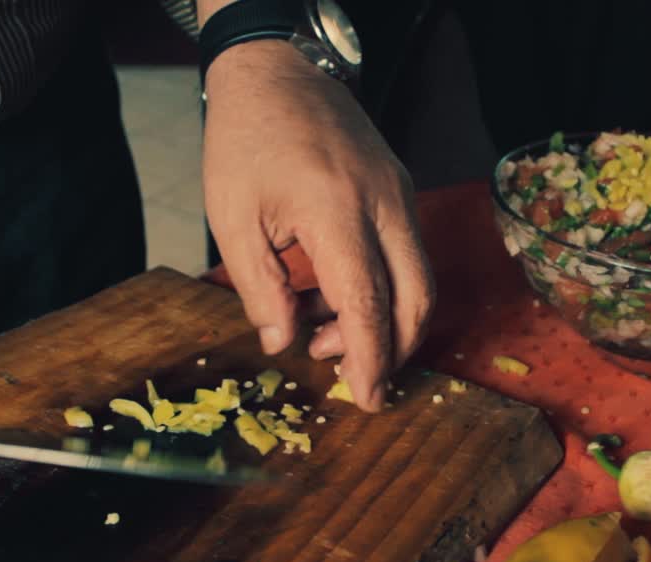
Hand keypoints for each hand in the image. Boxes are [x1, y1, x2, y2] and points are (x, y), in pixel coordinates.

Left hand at [201, 41, 434, 411]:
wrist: (275, 72)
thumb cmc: (244, 141)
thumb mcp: (231, 218)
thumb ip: (260, 287)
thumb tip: (283, 343)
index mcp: (336, 210)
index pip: (368, 302)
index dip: (370, 359)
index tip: (366, 399)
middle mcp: (383, 202)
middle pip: (417, 298)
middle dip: (394, 351)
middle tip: (353, 380)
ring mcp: (399, 193)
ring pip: (419, 278)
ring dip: (385, 321)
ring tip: (322, 333)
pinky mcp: (400, 188)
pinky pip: (407, 252)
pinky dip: (383, 287)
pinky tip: (333, 295)